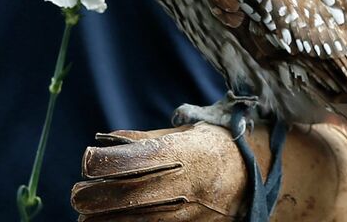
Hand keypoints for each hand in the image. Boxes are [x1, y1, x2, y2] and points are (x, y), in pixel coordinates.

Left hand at [71, 122, 346, 220]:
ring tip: (92, 214)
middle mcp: (184, 186)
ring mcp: (189, 216)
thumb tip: (106, 141)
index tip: (89, 161)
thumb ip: (148, 138)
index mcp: (183, 153)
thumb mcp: (191, 132)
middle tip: (80, 194)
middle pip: (120, 199)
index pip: (129, 159)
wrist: (266, 178)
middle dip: (91, 199)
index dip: (101, 162)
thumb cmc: (222, 145)